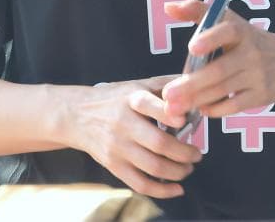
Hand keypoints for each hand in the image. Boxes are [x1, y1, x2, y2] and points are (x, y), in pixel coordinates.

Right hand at [66, 75, 202, 199]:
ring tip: (187, 168)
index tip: (184, 119)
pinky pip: (141, 184)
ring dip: (178, 171)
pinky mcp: (113, 165)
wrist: (77, 115)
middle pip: (158, 142)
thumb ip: (163, 84)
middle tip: (196, 154)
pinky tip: (176, 188)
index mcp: (131, 98)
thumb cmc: (113, 99)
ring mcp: (117, 146)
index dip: (168, 113)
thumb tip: (191, 83)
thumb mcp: (135, 85)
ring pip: (154, 166)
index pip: (149, 105)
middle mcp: (123, 122)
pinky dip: (162, 190)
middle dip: (184, 152)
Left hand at [161, 0, 274, 117]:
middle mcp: (251, 52)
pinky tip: (200, 109)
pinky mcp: (261, 96)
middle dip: (192, 83)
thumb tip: (168, 7)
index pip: (227, 31)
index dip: (210, 38)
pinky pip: (235, 105)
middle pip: (219, 70)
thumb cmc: (248, 38)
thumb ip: (197, 11)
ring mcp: (257, 76)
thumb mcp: (228, 19)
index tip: (192, 47)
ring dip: (197, 99)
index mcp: (240, 30)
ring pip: (223, 89)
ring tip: (174, 106)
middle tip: (169, 94)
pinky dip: (216, 109)